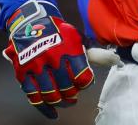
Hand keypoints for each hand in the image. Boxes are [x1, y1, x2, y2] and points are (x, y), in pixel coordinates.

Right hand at [2, 0, 94, 118]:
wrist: (31, 24)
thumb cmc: (58, 32)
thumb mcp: (77, 37)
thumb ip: (92, 51)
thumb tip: (114, 60)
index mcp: (69, 48)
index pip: (82, 76)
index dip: (86, 83)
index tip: (85, 83)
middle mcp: (53, 58)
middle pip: (67, 87)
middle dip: (73, 93)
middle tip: (75, 93)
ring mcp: (37, 67)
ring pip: (51, 95)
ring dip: (61, 102)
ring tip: (67, 101)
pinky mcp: (23, 74)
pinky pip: (33, 97)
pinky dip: (44, 109)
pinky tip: (53, 113)